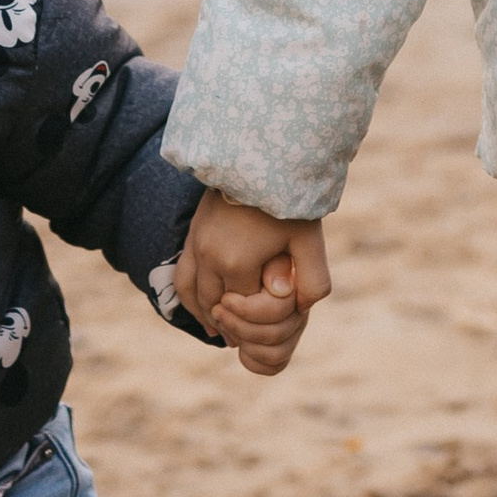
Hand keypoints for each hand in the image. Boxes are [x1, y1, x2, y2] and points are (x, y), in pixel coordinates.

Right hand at [173, 193, 331, 373]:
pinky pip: (182, 276)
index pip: (242, 308)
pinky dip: (189, 297)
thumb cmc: (288, 197)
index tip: (268, 332)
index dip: (256, 321)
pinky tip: (201, 307)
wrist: (258, 155)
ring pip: (193, 294)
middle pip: (215, 304)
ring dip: (205, 315)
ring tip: (218, 330)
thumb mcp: (310, 239)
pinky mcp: (192, 232)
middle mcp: (209, 255)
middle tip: (240, 341)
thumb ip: (313, 278)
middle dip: (228, 325)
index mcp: (238, 262)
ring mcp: (196, 243)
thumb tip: (303, 309)